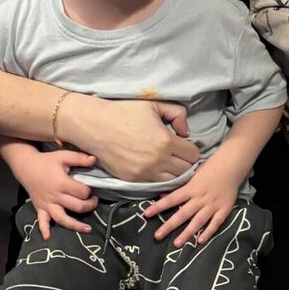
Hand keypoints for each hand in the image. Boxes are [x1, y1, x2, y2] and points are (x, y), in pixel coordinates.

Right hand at [14, 149, 98, 239]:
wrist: (26, 166)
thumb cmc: (46, 161)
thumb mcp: (63, 156)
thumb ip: (79, 158)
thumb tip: (95, 159)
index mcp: (61, 183)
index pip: (82, 192)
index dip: (90, 191)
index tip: (91, 188)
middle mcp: (55, 196)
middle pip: (77, 207)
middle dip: (89, 205)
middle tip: (94, 201)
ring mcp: (47, 204)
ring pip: (62, 218)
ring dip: (75, 225)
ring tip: (88, 229)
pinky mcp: (40, 208)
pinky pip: (41, 221)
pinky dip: (44, 229)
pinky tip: (48, 237)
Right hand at [61, 96, 198, 182]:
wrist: (95, 125)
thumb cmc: (125, 111)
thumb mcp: (155, 104)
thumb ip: (178, 114)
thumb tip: (186, 132)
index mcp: (166, 141)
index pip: (193, 155)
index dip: (191, 149)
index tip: (183, 144)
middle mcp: (158, 161)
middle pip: (186, 171)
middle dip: (185, 162)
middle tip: (177, 154)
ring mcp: (145, 173)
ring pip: (172, 181)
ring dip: (173, 173)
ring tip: (167, 162)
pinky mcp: (133, 180)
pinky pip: (155, 184)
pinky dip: (158, 178)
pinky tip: (154, 166)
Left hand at [143, 159, 238, 247]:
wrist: (231, 165)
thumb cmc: (210, 168)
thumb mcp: (192, 174)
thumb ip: (179, 186)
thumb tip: (162, 194)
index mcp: (191, 188)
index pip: (171, 199)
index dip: (158, 207)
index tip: (146, 214)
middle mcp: (200, 198)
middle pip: (182, 214)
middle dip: (169, 225)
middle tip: (157, 236)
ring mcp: (212, 205)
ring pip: (198, 221)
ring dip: (187, 233)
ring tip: (177, 244)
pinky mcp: (224, 210)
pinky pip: (216, 223)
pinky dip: (209, 232)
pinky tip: (200, 241)